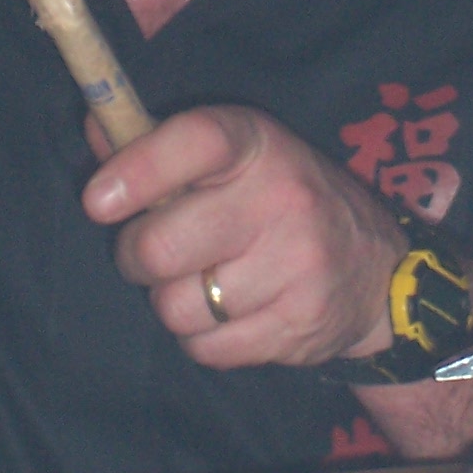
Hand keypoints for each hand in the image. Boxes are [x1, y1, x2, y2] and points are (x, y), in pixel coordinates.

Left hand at [81, 105, 403, 367]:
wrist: (377, 270)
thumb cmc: (281, 200)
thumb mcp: (236, 154)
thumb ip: (161, 142)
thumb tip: (95, 122)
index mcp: (259, 144)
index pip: (197, 140)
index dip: (138, 168)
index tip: (98, 200)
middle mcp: (282, 198)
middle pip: (162, 247)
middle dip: (138, 256)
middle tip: (154, 251)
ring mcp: (296, 265)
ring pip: (176, 307)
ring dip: (172, 302)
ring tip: (202, 281)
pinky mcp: (298, 326)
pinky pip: (205, 349)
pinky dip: (201, 339)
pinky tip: (227, 314)